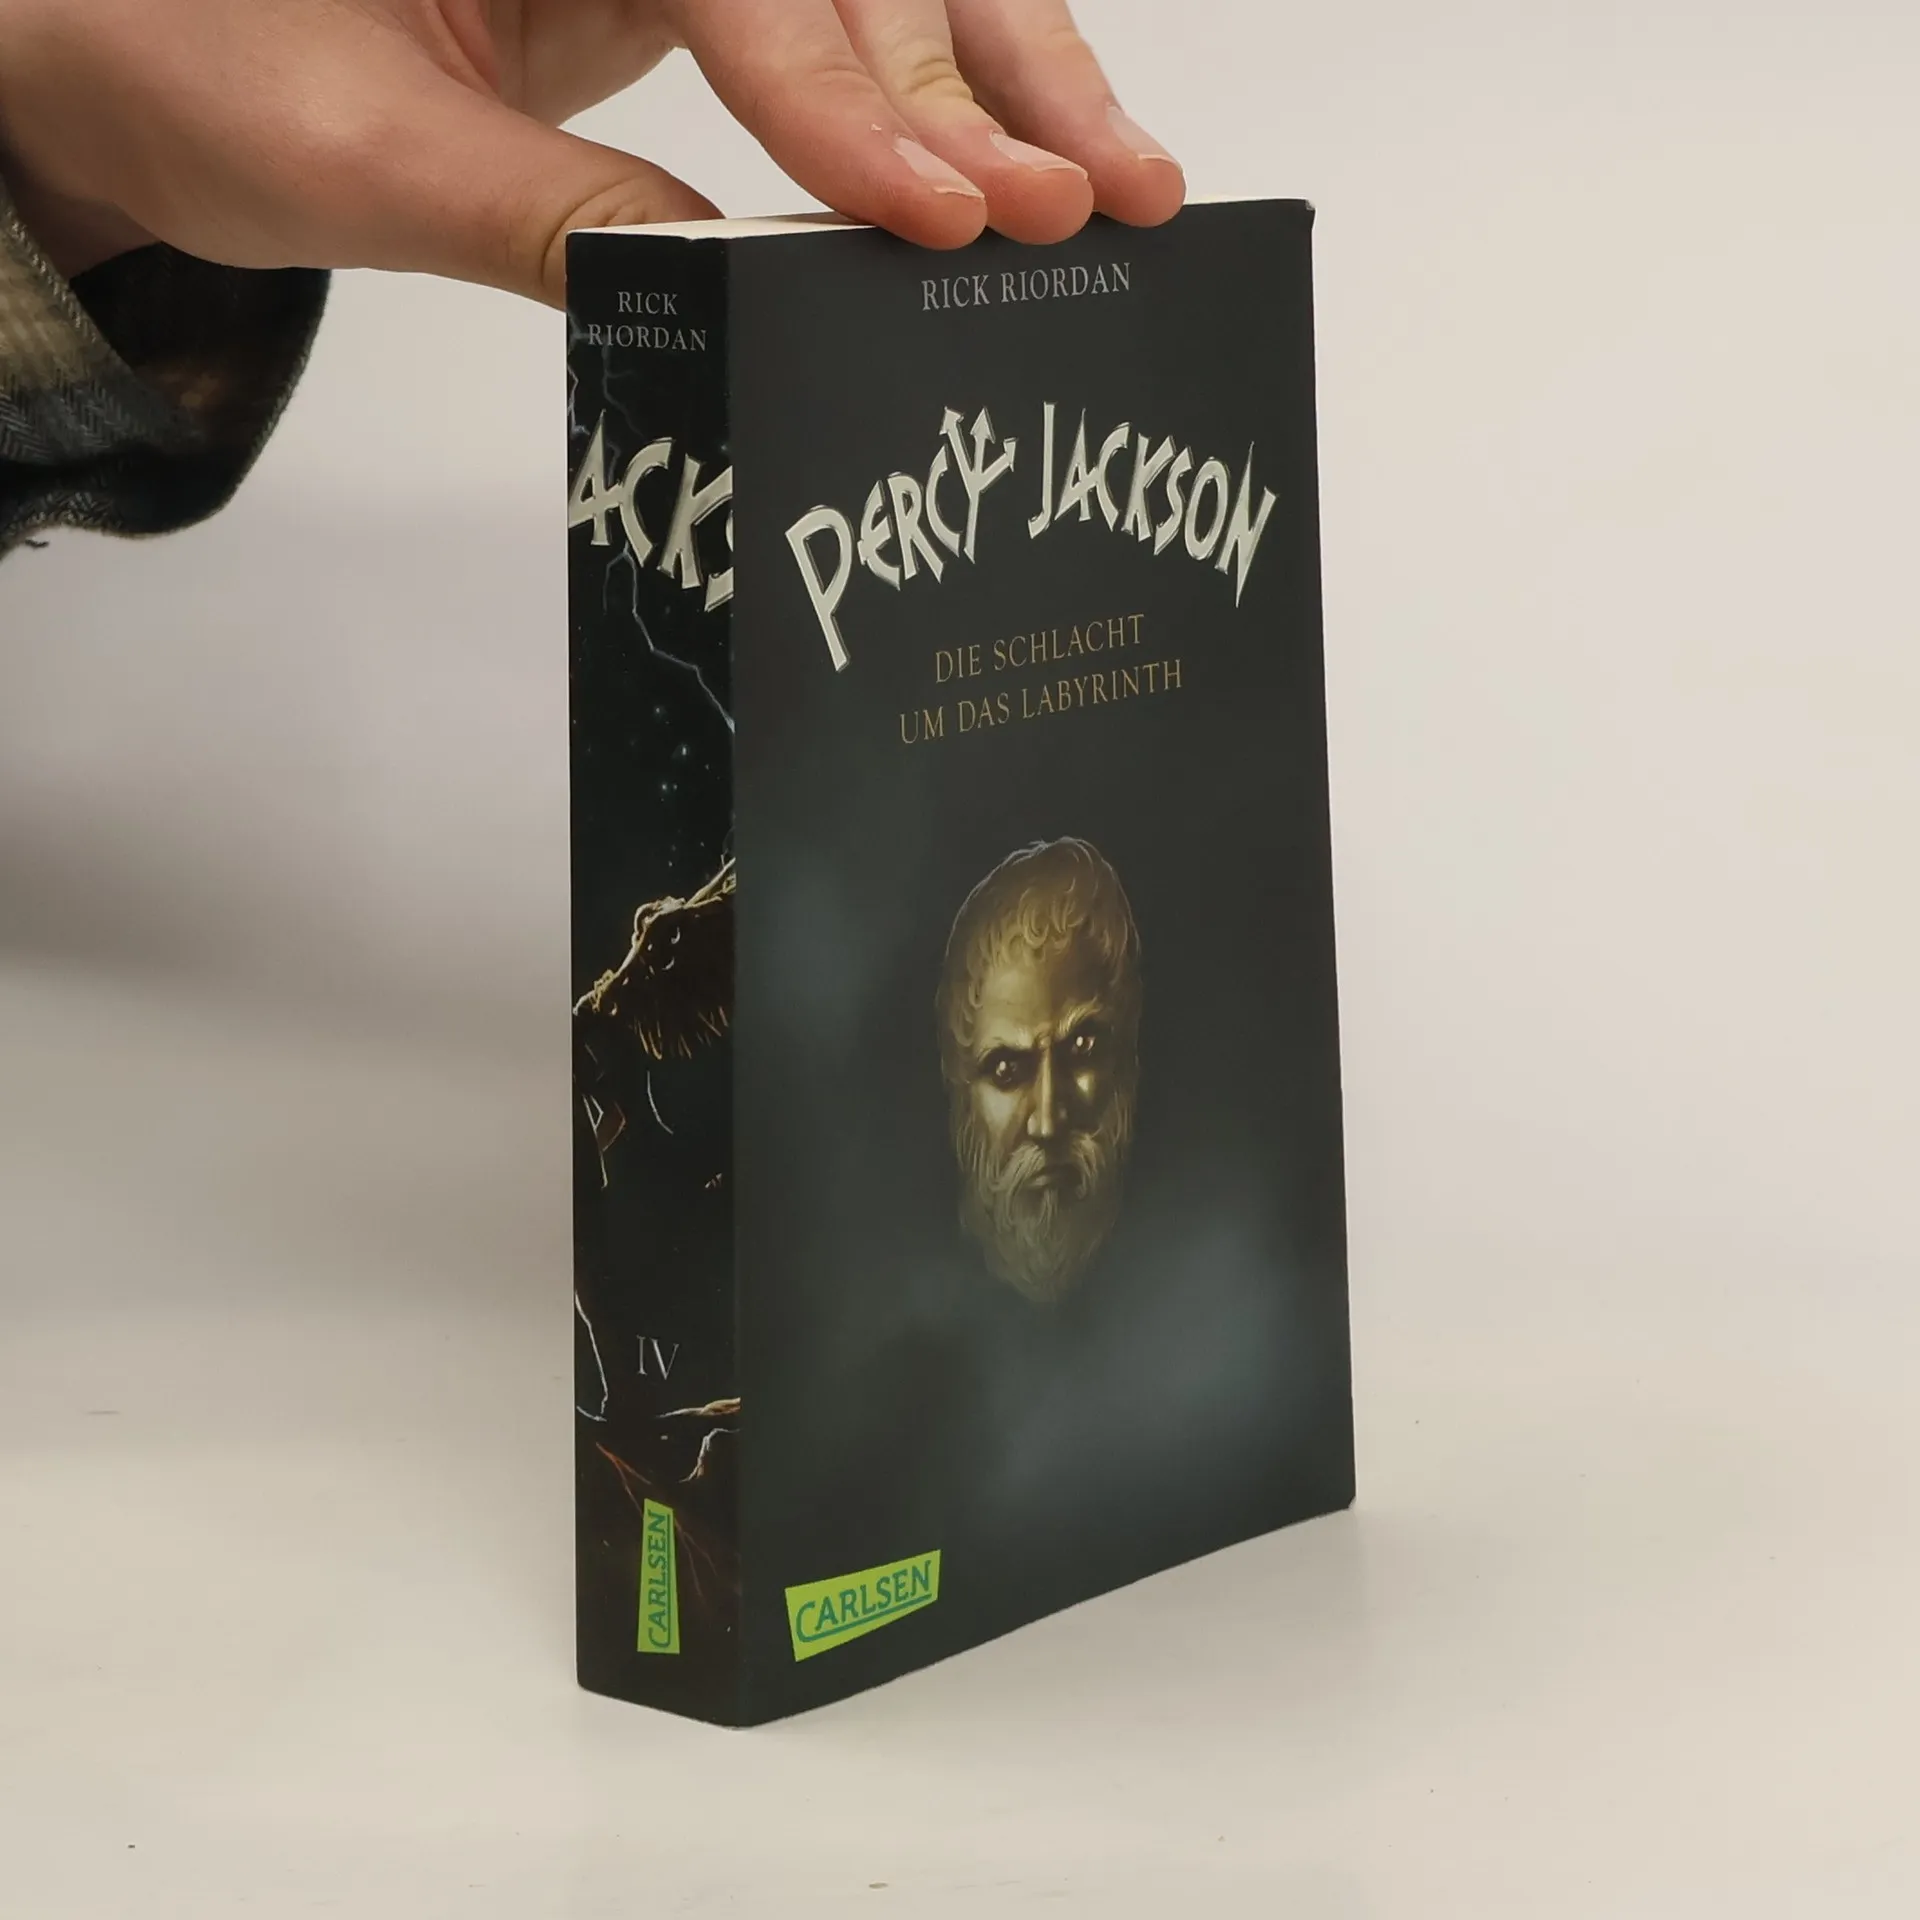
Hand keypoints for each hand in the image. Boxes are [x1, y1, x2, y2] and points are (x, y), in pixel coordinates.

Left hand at [0, 0, 1184, 304]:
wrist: (111, 48)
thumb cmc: (181, 56)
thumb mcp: (353, 153)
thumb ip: (552, 215)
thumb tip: (736, 294)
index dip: (847, 103)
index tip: (937, 221)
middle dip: (987, 77)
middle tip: (1098, 196)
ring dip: (1001, 89)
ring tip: (1115, 190)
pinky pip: (831, 40)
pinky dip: (924, 114)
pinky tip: (1009, 175)